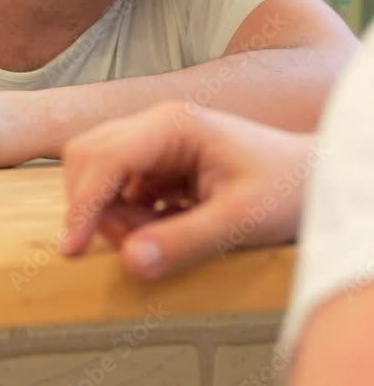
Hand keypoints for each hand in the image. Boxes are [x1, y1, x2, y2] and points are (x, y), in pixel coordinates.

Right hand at [62, 100, 313, 278]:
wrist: (312, 177)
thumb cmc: (285, 188)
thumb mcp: (240, 221)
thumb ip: (184, 241)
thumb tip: (129, 261)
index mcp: (173, 124)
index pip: (106, 156)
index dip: (83, 204)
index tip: (73, 249)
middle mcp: (157, 123)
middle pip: (88, 155)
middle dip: (94, 205)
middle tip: (133, 244)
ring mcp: (155, 141)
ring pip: (98, 171)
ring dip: (110, 212)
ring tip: (157, 237)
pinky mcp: (158, 162)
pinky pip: (119, 186)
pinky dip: (126, 214)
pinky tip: (164, 228)